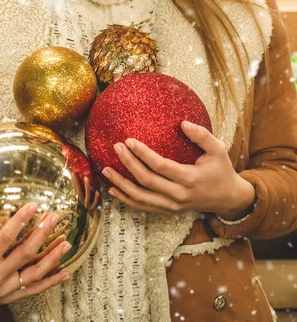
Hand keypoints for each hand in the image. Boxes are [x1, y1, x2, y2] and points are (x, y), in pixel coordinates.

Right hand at [0, 196, 71, 314]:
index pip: (6, 238)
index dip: (21, 220)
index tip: (34, 205)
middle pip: (25, 253)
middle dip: (43, 233)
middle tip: (55, 216)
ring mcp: (5, 290)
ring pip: (34, 273)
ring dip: (52, 257)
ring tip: (67, 242)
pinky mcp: (9, 297)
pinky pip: (34, 290)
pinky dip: (51, 282)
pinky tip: (66, 273)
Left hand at [102, 120, 255, 218]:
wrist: (228, 199)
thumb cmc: (222, 170)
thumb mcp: (219, 149)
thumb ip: (202, 136)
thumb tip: (183, 123)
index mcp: (190, 178)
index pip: (160, 166)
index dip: (143, 154)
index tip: (129, 140)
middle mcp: (179, 195)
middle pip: (146, 181)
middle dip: (128, 164)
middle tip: (116, 147)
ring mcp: (172, 206)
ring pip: (141, 198)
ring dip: (121, 184)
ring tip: (105, 170)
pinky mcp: (168, 210)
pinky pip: (143, 207)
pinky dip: (127, 200)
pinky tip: (113, 189)